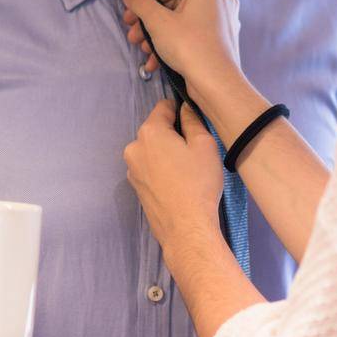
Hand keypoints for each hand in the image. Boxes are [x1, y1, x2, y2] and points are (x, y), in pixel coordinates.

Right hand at [121, 0, 247, 107]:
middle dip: (149, 21)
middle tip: (133, 34)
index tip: (131, 15)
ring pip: (182, 21)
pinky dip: (174, 43)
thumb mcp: (157, 21)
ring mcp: (223, 18)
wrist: (216, 84)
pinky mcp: (222, 38)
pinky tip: (155, 61)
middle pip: (174, 3)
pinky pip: (193, 33)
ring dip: (158, 34)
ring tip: (143, 50)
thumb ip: (140, 2)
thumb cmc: (188, 47)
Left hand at [123, 99, 224, 249]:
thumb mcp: (204, 145)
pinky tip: (177, 184)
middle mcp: (133, 148)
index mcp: (149, 132)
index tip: (194, 124)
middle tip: (193, 151)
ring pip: (152, 150)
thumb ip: (193, 120)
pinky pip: (149, 168)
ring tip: (186, 170)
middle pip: (156, 130)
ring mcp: (132, 170)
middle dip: (173, 134)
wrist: (186, 228)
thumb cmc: (198, 183)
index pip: (164, 107)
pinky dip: (161, 169)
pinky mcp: (135, 187)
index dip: (180, 110)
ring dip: (166, 153)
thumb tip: (185, 107)